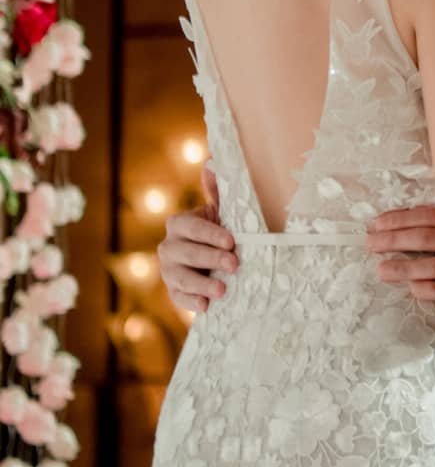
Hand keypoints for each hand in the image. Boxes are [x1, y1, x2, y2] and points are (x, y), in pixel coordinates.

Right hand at [158, 164, 237, 313]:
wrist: (212, 261)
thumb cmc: (218, 230)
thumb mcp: (219, 211)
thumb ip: (216, 190)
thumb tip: (212, 161)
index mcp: (179, 224)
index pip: (190, 227)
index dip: (210, 234)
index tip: (232, 240)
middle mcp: (168, 247)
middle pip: (186, 253)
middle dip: (211, 258)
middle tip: (235, 264)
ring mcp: (168, 271)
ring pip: (180, 277)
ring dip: (202, 283)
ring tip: (223, 290)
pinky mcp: (173, 291)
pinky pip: (177, 298)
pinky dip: (192, 302)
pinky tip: (207, 305)